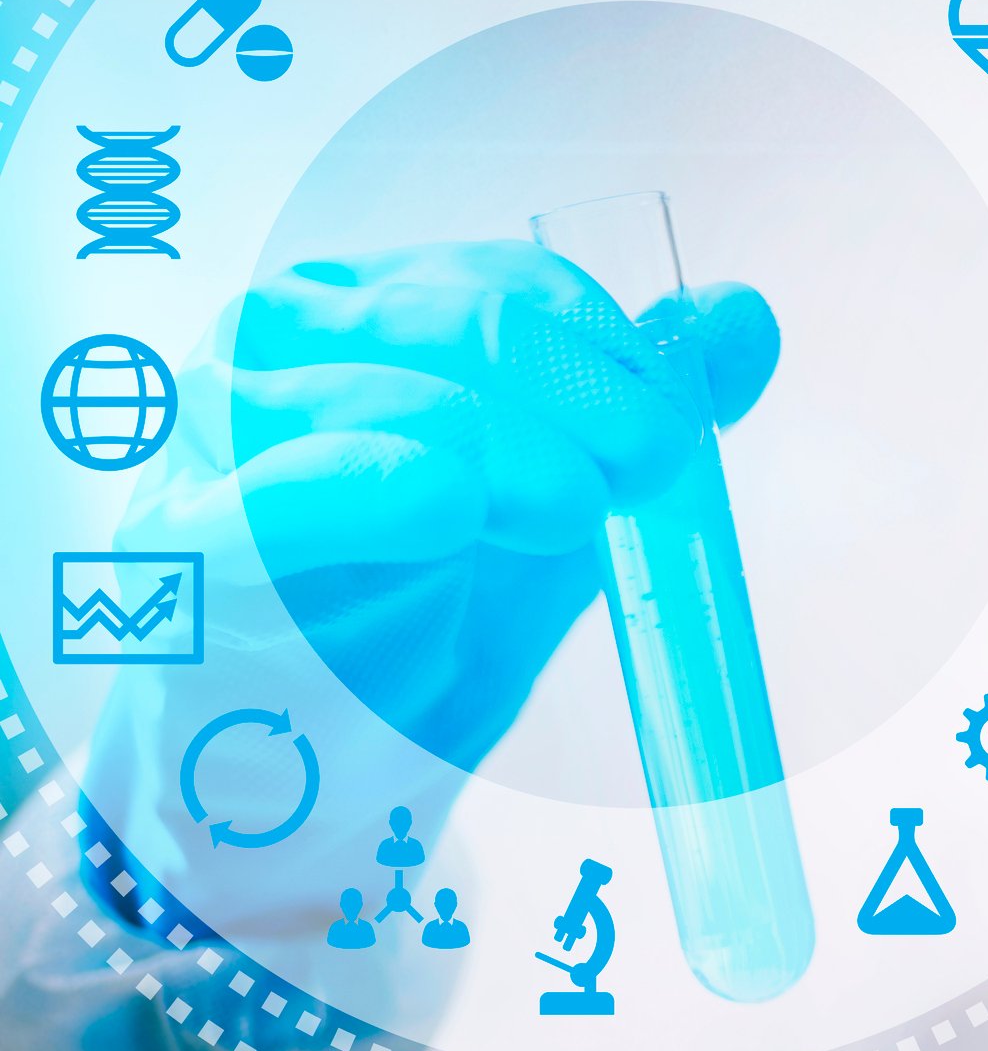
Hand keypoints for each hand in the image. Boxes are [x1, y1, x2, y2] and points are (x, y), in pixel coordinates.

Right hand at [89, 241, 777, 930]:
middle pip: (454, 328)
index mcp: (371, 308)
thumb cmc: (416, 610)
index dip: (609, 346)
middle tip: (658, 463)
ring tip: (576, 510)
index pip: (503, 285)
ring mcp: (216, 434)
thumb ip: (639, 404)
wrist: (294, 765)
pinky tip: (442, 502)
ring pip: (378, 399)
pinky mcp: (180, 545)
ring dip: (501, 447)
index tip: (681, 424)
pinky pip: (272, 500)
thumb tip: (744, 318)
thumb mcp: (552, 502)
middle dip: (579, 390)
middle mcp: (280, 341)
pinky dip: (362, 489)